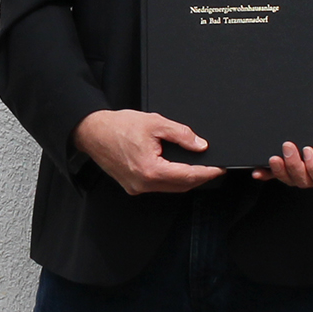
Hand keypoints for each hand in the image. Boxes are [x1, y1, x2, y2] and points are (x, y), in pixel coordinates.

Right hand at [74, 109, 224, 195]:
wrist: (92, 132)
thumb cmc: (118, 126)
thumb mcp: (155, 123)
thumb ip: (181, 134)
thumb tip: (200, 145)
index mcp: (150, 170)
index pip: (187, 176)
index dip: (207, 172)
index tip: (220, 169)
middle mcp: (143, 184)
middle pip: (181, 186)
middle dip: (199, 178)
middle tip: (213, 168)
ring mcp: (137, 187)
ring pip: (170, 188)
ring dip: (185, 179)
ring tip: (198, 167)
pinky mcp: (132, 186)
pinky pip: (158, 186)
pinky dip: (170, 179)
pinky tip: (176, 169)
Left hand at [253, 95, 312, 189]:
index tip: (308, 150)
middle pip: (307, 181)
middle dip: (295, 166)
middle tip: (288, 146)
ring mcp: (304, 168)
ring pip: (292, 180)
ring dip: (281, 170)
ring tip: (274, 156)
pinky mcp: (289, 164)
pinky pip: (277, 175)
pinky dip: (267, 174)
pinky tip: (259, 171)